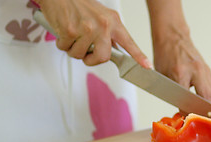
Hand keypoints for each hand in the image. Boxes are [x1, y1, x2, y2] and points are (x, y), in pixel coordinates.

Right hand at [36, 0, 151, 67]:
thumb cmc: (79, 6)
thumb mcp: (102, 17)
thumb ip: (110, 34)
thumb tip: (114, 50)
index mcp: (113, 22)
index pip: (129, 42)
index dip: (138, 56)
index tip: (147, 66)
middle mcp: (103, 25)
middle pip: (103, 57)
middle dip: (91, 60)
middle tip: (86, 52)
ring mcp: (87, 28)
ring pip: (80, 55)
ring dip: (73, 49)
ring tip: (73, 35)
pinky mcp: (71, 30)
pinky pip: (66, 49)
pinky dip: (62, 44)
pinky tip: (64, 31)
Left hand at [153, 37, 210, 109]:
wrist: (173, 36)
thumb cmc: (164, 55)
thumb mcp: (162, 75)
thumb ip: (172, 93)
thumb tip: (183, 112)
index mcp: (181, 71)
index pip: (187, 97)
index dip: (190, 111)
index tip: (193, 122)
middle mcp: (196, 70)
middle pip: (207, 95)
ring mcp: (205, 70)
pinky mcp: (208, 71)